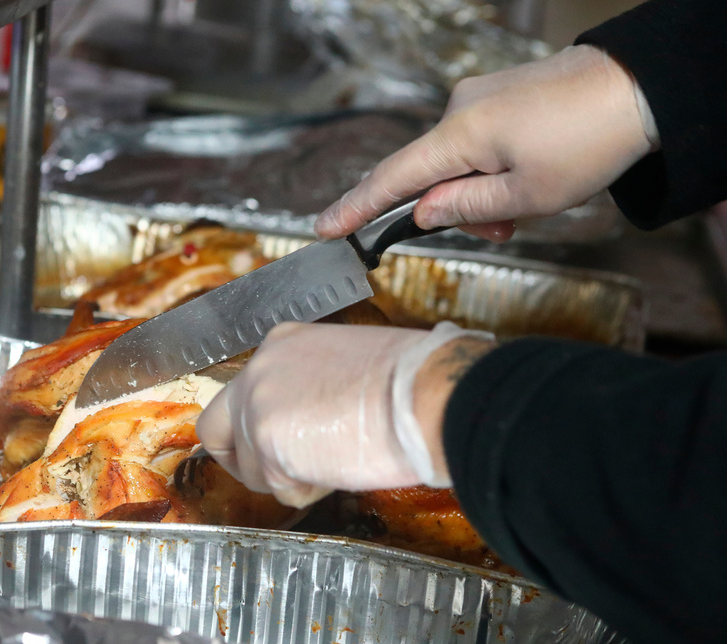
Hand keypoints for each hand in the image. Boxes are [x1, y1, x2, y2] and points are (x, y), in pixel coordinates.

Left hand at [195, 321, 493, 507]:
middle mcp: (259, 370)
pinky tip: (337, 471)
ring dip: (287, 479)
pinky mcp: (267, 444)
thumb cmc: (410, 382)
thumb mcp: (347, 364)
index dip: (260, 426)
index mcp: (281, 344)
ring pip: (249, 468)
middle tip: (282, 472)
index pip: (244, 393)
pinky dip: (306, 492)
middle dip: (243, 460)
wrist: (428, 393)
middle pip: (217, 428)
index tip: (283, 442)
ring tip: (333, 465)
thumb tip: (305, 422)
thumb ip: (309, 387)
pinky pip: (278, 488)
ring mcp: (257, 406)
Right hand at [314, 45, 657, 241]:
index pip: (392, 179)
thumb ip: (465, 208)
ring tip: (523, 212)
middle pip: (429, 174)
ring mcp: (481, 98)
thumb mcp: (526, 196)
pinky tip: (526, 183)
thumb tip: (424, 212)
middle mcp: (460, 109)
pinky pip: (478, 143)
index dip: (357, 208)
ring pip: (458, 162)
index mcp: (460, 135)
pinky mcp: (502, 95)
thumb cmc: (589, 143)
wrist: (640, 88)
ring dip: (479, 195)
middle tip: (497, 233)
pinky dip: (492, 172)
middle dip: (451, 211)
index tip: (325, 227)